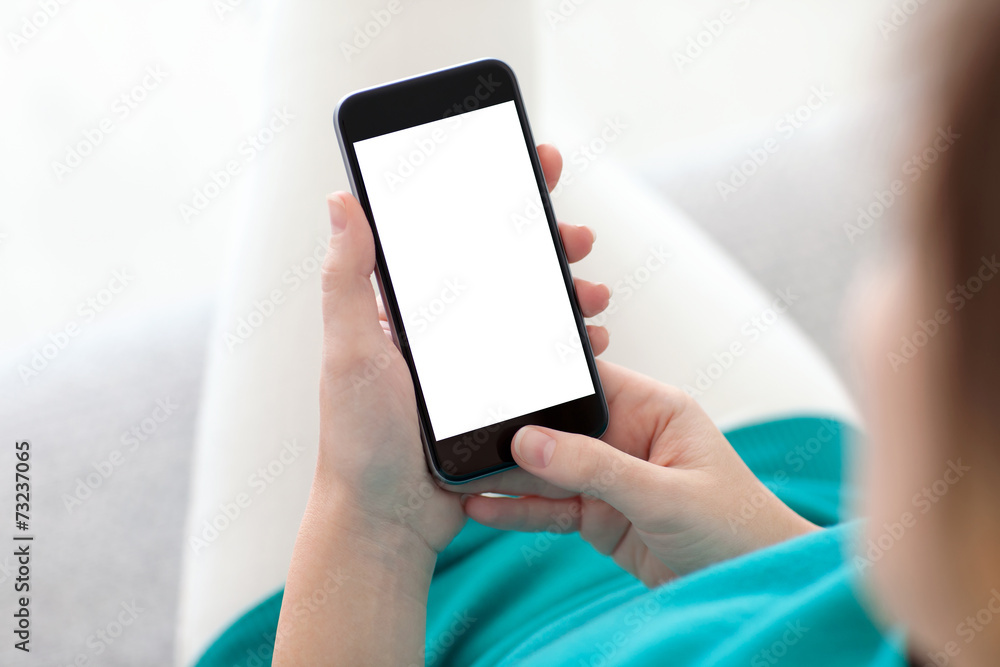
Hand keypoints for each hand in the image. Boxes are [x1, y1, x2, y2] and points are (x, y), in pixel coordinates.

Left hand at [317, 144, 610, 554]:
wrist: (390, 517)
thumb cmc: (359, 438)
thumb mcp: (350, 350)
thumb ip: (348, 277)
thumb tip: (342, 199)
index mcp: (404, 306)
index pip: (449, 233)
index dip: (489, 193)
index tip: (526, 163)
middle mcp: (442, 327)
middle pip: (501, 265)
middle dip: (543, 240)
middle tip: (574, 234)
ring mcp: (473, 361)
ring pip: (530, 308)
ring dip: (566, 289)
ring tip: (592, 288)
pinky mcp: (498, 394)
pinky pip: (542, 356)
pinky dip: (571, 341)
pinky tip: (591, 337)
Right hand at [461, 361, 818, 585]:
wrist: (754, 584)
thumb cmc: (737, 528)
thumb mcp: (666, 495)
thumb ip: (597, 468)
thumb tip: (530, 442)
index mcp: (652, 408)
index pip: (586, 381)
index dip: (540, 380)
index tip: (492, 384)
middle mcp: (626, 436)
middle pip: (556, 426)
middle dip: (511, 432)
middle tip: (459, 435)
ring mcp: (610, 477)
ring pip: (546, 469)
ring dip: (505, 474)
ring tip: (455, 474)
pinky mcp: (599, 515)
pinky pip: (550, 507)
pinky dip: (517, 510)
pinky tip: (481, 508)